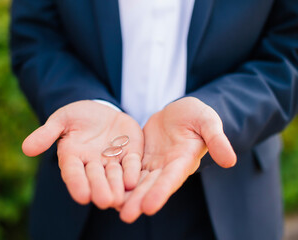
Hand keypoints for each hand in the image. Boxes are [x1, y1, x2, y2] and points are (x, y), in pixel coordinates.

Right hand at [22, 100, 143, 208]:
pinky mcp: (129, 154)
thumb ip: (47, 133)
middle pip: (95, 179)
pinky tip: (134, 181)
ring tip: (119, 198)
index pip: (73, 173)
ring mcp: (112, 161)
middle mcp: (92, 164)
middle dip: (100, 189)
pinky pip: (131, 164)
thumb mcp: (61, 120)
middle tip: (104, 202)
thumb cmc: (77, 116)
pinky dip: (132, 172)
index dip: (77, 184)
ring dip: (117, 187)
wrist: (100, 111)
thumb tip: (26, 148)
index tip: (81, 197)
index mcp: (73, 157)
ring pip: (114, 176)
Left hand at [120, 97, 235, 222]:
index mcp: (184, 159)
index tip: (149, 207)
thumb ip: (217, 139)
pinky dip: (119, 178)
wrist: (179, 110)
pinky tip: (107, 187)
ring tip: (112, 207)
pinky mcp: (141, 157)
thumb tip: (231, 161)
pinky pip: (129, 169)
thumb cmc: (196, 114)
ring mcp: (154, 163)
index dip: (161, 192)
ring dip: (127, 194)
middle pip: (152, 185)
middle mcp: (168, 166)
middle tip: (125, 216)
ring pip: (138, 180)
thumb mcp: (208, 120)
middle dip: (139, 200)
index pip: (172, 178)